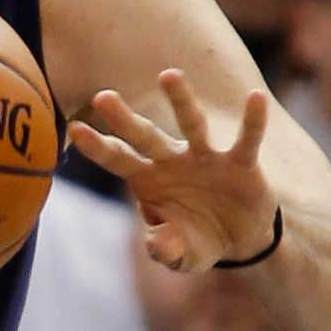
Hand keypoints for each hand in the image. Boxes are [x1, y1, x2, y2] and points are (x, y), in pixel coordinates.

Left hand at [68, 71, 278, 271]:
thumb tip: (160, 245)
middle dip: (124, 118)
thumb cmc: (195, 240)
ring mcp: (206, 157)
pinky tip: (255, 97)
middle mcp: (172, 161)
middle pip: (144, 135)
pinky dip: (252, 120)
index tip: (74, 128)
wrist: (238, 241)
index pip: (117, 159)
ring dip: (181, 100)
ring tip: (168, 75)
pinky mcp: (241, 162)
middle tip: (102, 96)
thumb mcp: (179, 255)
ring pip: (191, 124)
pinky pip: (247, 139)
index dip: (97, 146)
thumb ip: (166, 250)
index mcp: (147, 179)